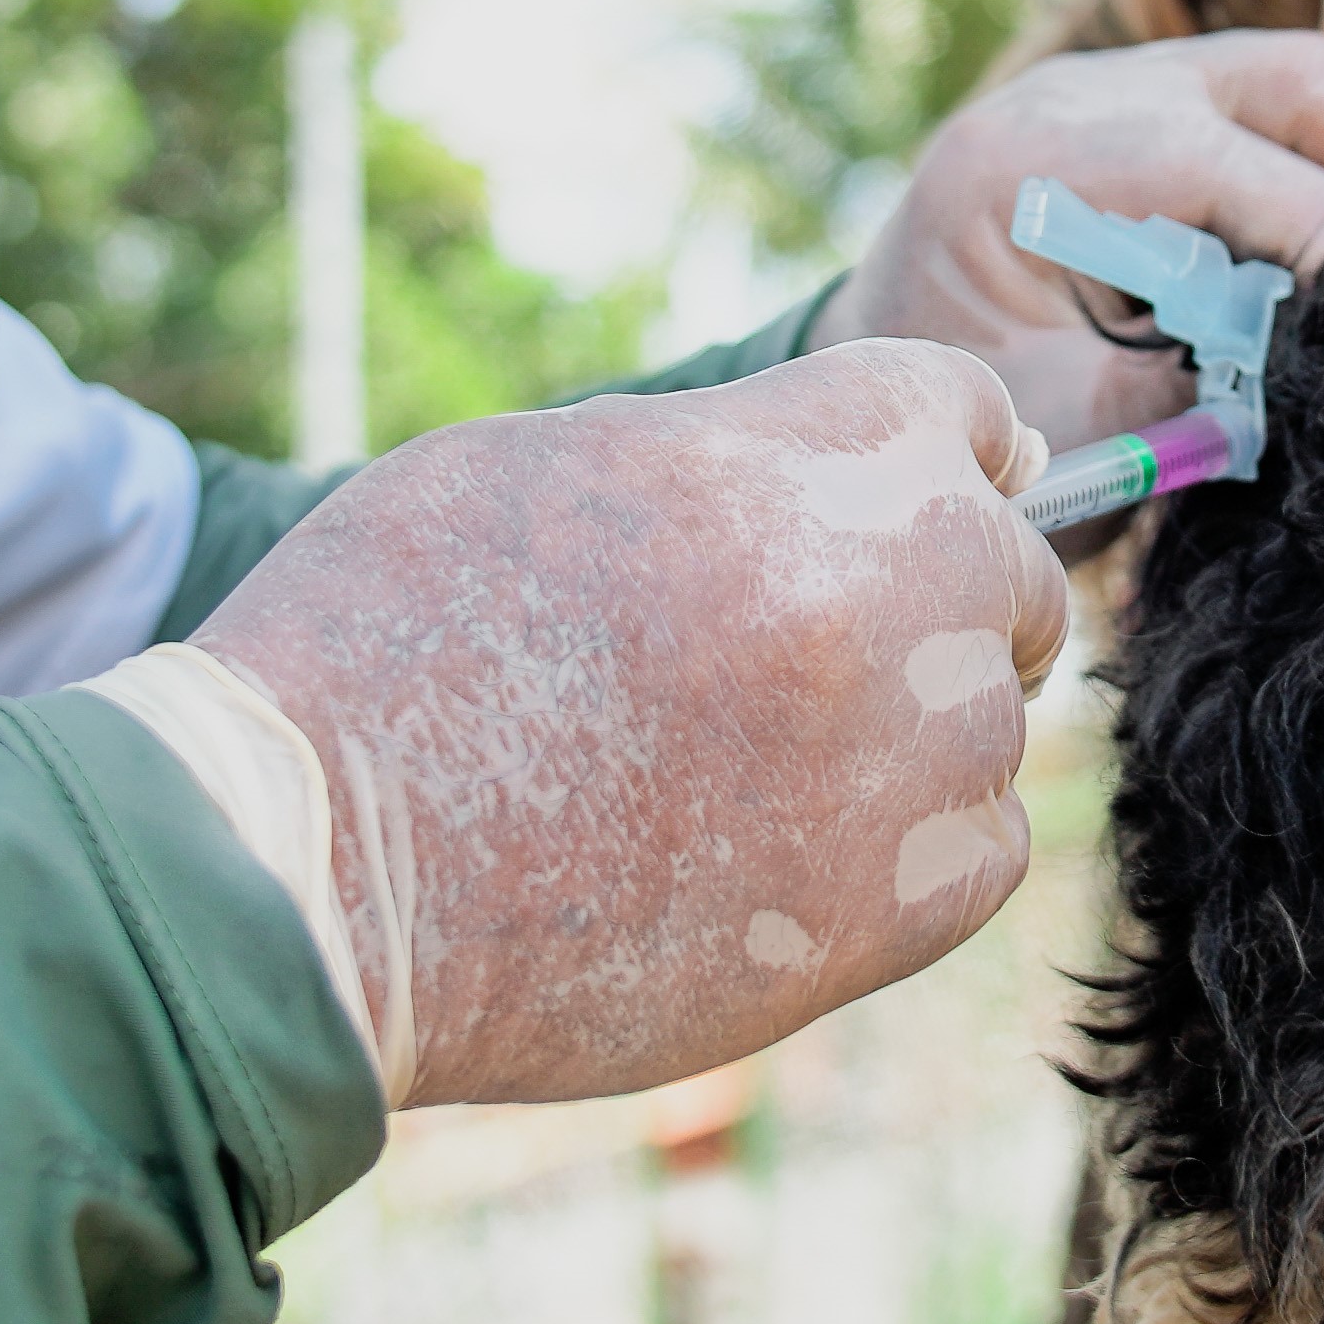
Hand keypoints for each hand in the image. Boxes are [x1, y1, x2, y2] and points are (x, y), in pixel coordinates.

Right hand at [192, 341, 1066, 1107]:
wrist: (314, 857)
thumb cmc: (391, 631)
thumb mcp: (556, 460)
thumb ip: (734, 455)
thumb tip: (843, 467)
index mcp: (808, 453)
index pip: (967, 411)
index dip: (924, 452)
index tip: (893, 497)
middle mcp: (892, 590)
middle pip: (1010, 567)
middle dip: (931, 593)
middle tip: (802, 654)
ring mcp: (906, 757)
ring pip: (994, 719)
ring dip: (910, 728)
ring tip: (749, 766)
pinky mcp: (890, 912)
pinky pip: (983, 849)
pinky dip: (910, 852)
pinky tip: (778, 851)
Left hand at [820, 32, 1323, 444]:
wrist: (887, 377)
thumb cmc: (966, 417)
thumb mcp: (1061, 430)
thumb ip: (1183, 392)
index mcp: (1026, 163)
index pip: (1217, 163)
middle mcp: (1081, 91)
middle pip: (1292, 78)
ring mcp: (1130, 82)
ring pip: (1308, 76)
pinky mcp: (1171, 104)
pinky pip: (1291, 108)